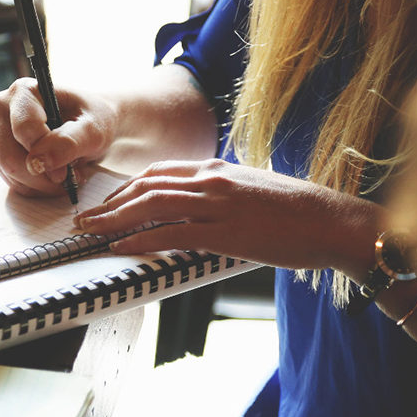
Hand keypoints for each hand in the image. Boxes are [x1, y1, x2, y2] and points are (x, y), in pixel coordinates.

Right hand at [0, 78, 117, 196]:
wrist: (90, 123)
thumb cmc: (93, 119)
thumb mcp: (93, 130)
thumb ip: (68, 142)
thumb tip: (38, 162)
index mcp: (24, 91)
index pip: (24, 130)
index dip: (46, 155)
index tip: (67, 171)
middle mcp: (2, 107)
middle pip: (9, 156)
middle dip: (41, 176)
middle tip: (68, 178)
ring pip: (8, 172)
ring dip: (39, 184)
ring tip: (64, 175)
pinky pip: (10, 180)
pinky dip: (34, 186)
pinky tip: (52, 177)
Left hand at [74, 158, 378, 271]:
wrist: (332, 221)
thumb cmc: (295, 210)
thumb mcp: (250, 189)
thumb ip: (218, 192)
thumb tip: (194, 206)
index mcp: (215, 168)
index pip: (157, 173)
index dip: (125, 188)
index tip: (106, 202)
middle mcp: (211, 180)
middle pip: (145, 186)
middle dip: (109, 203)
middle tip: (84, 219)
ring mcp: (217, 204)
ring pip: (151, 206)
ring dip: (114, 220)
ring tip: (90, 232)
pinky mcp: (226, 231)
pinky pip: (172, 233)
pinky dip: (141, 240)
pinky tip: (121, 248)